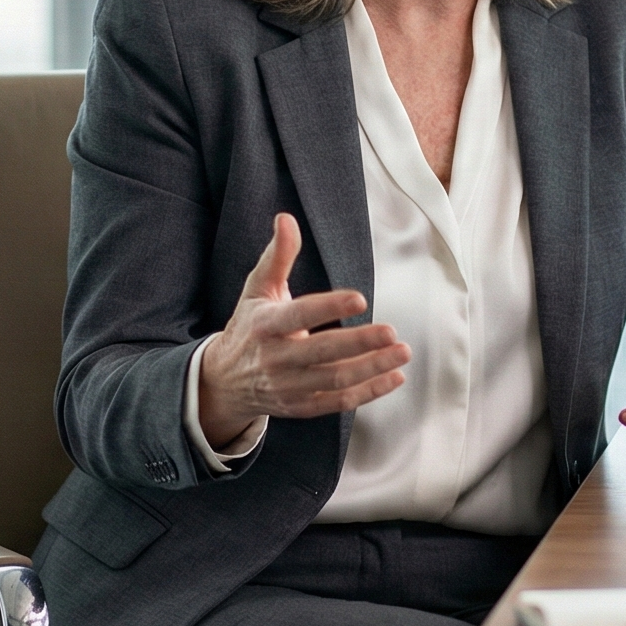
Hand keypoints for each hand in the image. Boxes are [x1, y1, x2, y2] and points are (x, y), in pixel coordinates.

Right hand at [196, 213, 409, 449]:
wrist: (223, 381)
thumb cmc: (249, 327)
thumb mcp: (257, 289)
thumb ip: (277, 256)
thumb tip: (286, 219)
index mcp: (266, 325)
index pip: (299, 315)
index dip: (329, 307)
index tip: (360, 299)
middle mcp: (276, 359)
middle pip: (322, 352)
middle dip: (360, 343)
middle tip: (391, 331)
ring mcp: (289, 386)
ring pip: (335, 380)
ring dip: (372, 368)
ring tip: (401, 353)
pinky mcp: (301, 406)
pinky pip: (338, 402)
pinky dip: (369, 393)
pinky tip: (394, 377)